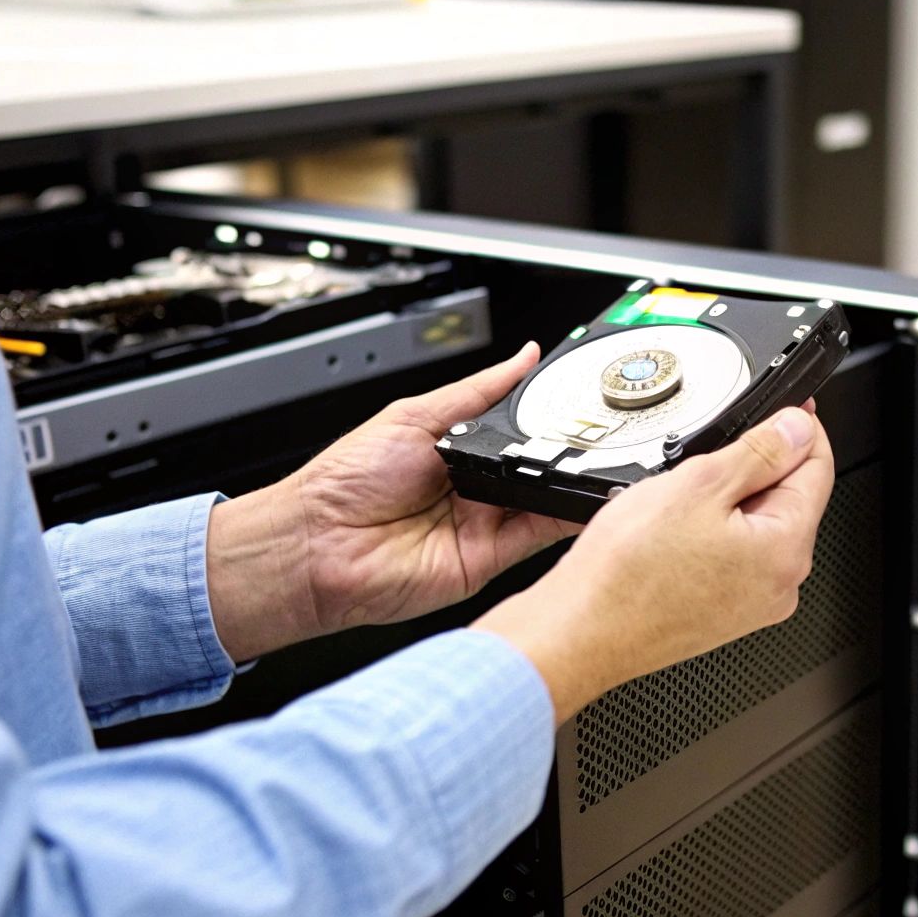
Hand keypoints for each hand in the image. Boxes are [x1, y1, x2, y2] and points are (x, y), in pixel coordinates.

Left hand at [207, 343, 579, 660]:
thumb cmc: (344, 482)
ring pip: (548, 499)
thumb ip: (478, 391)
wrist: (316, 545)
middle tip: (596, 431)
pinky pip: (539, 535)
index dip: (553, 416)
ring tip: (601, 459)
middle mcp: (477, 489)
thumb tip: (523, 357)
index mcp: (460, 451)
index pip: (523, 430)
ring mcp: (485, 524)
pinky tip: (583, 494)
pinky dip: (566, 515)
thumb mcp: (417, 414)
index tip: (584, 400)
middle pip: (540, 466)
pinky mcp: (490, 559)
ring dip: (573, 482)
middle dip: (568, 449)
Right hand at [474, 404, 834, 719]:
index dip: (801, 428)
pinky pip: (735, 557)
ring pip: (758, 527)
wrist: (582, 630)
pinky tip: (674, 533)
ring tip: (681, 502)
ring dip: (732, 501)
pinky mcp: (725, 614)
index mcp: (786, 551)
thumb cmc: (628, 572)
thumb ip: (761, 451)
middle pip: (790, 499)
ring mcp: (753, 604)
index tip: (786, 408)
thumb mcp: (699, 485)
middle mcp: (780, 585)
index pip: (819, 470)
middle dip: (759, 468)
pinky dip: (714, 533)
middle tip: (709, 459)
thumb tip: (799, 429)